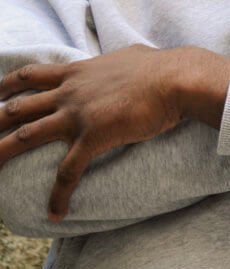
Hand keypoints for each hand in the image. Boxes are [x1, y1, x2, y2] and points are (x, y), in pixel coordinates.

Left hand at [0, 44, 229, 221]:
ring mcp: (77, 115)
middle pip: (17, 107)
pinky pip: (67, 171)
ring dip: (2, 154)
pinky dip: (58, 194)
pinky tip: (54, 211)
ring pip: (26, 136)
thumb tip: (120, 60)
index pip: (30, 76)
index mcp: (76, 72)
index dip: (7, 85)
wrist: (173, 79)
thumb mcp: (125, 57)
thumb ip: (112, 63)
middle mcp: (69, 92)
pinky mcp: (92, 137)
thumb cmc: (157, 66)